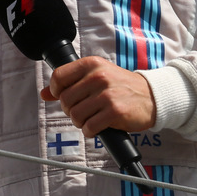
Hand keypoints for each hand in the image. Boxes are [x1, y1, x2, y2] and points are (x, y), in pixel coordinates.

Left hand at [40, 56, 155, 136]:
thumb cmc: (121, 86)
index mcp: (91, 64)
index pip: (58, 77)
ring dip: (80, 122)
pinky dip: (90, 131)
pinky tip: (98, 127)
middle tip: (83, 111)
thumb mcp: (96, 76)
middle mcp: (98, 77)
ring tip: (91, 119)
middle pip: (65, 100)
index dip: (55, 91)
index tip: (63, 97)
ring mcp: (107, 94)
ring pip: (75, 115)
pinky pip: (89, 127)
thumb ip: (70, 83)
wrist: (152, 97)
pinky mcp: (115, 112)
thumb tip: (44, 94)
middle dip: (70, 110)